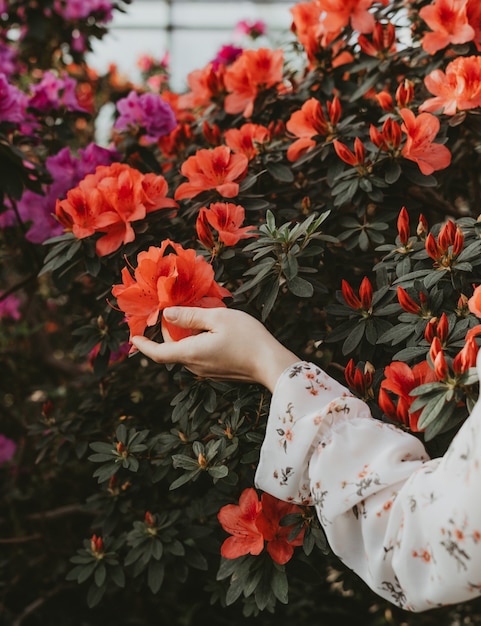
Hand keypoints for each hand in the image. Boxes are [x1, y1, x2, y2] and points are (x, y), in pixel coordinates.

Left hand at [131, 307, 299, 392]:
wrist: (272, 364)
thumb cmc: (247, 338)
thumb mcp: (218, 318)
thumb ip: (190, 316)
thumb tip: (167, 315)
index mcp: (190, 353)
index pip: (157, 353)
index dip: (142, 345)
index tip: (132, 337)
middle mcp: (195, 366)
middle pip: (172, 350)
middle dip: (166, 332)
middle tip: (170, 310)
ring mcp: (207, 371)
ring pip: (186, 352)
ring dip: (183, 336)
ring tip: (192, 315)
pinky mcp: (218, 371)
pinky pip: (198, 356)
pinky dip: (195, 342)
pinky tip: (209, 329)